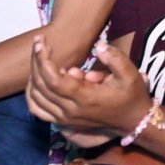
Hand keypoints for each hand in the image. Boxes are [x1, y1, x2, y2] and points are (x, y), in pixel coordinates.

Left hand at [26, 36, 149, 147]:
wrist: (132, 121)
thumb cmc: (131, 95)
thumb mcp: (130, 74)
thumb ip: (115, 58)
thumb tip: (98, 46)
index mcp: (85, 97)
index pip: (54, 79)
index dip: (43, 60)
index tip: (42, 42)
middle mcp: (70, 110)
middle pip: (41, 86)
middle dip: (36, 61)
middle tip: (39, 43)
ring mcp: (64, 118)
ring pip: (35, 99)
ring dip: (32, 76)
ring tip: (38, 58)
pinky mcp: (62, 121)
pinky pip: (38, 110)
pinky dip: (32, 95)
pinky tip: (36, 80)